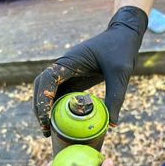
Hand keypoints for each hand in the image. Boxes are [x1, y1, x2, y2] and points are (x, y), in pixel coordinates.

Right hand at [33, 6, 147, 136]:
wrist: (124, 36)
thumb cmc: (121, 49)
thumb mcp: (120, 74)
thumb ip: (115, 98)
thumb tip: (112, 124)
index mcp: (70, 61)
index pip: (48, 80)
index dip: (43, 100)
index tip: (46, 120)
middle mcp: (64, 66)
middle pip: (42, 87)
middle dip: (40, 108)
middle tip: (45, 130)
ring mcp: (68, 72)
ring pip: (49, 91)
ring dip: (46, 108)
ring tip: (49, 130)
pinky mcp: (75, 78)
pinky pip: (61, 93)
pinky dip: (58, 107)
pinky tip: (61, 121)